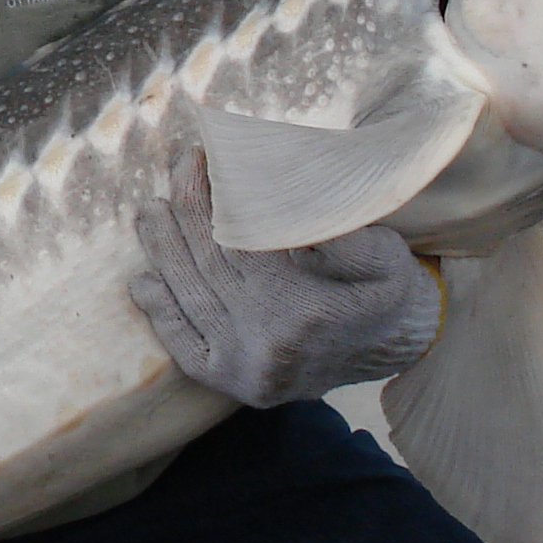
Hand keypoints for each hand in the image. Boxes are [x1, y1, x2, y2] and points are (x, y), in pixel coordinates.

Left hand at [130, 152, 440, 407]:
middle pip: (209, 264)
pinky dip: (160, 313)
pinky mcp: (233, 385)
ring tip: (150, 212)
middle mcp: (267, 345)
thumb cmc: (387, 288)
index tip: (207, 158)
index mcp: (303, 312)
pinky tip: (143, 281)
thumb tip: (284, 202)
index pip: (240, 241)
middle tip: (179, 167)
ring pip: (189, 299)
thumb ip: (339, 232)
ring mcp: (244, 370)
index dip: (217, 196)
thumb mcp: (384, 253)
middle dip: (188, 209)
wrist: (398, 348)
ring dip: (163, 251)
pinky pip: (183, 347)